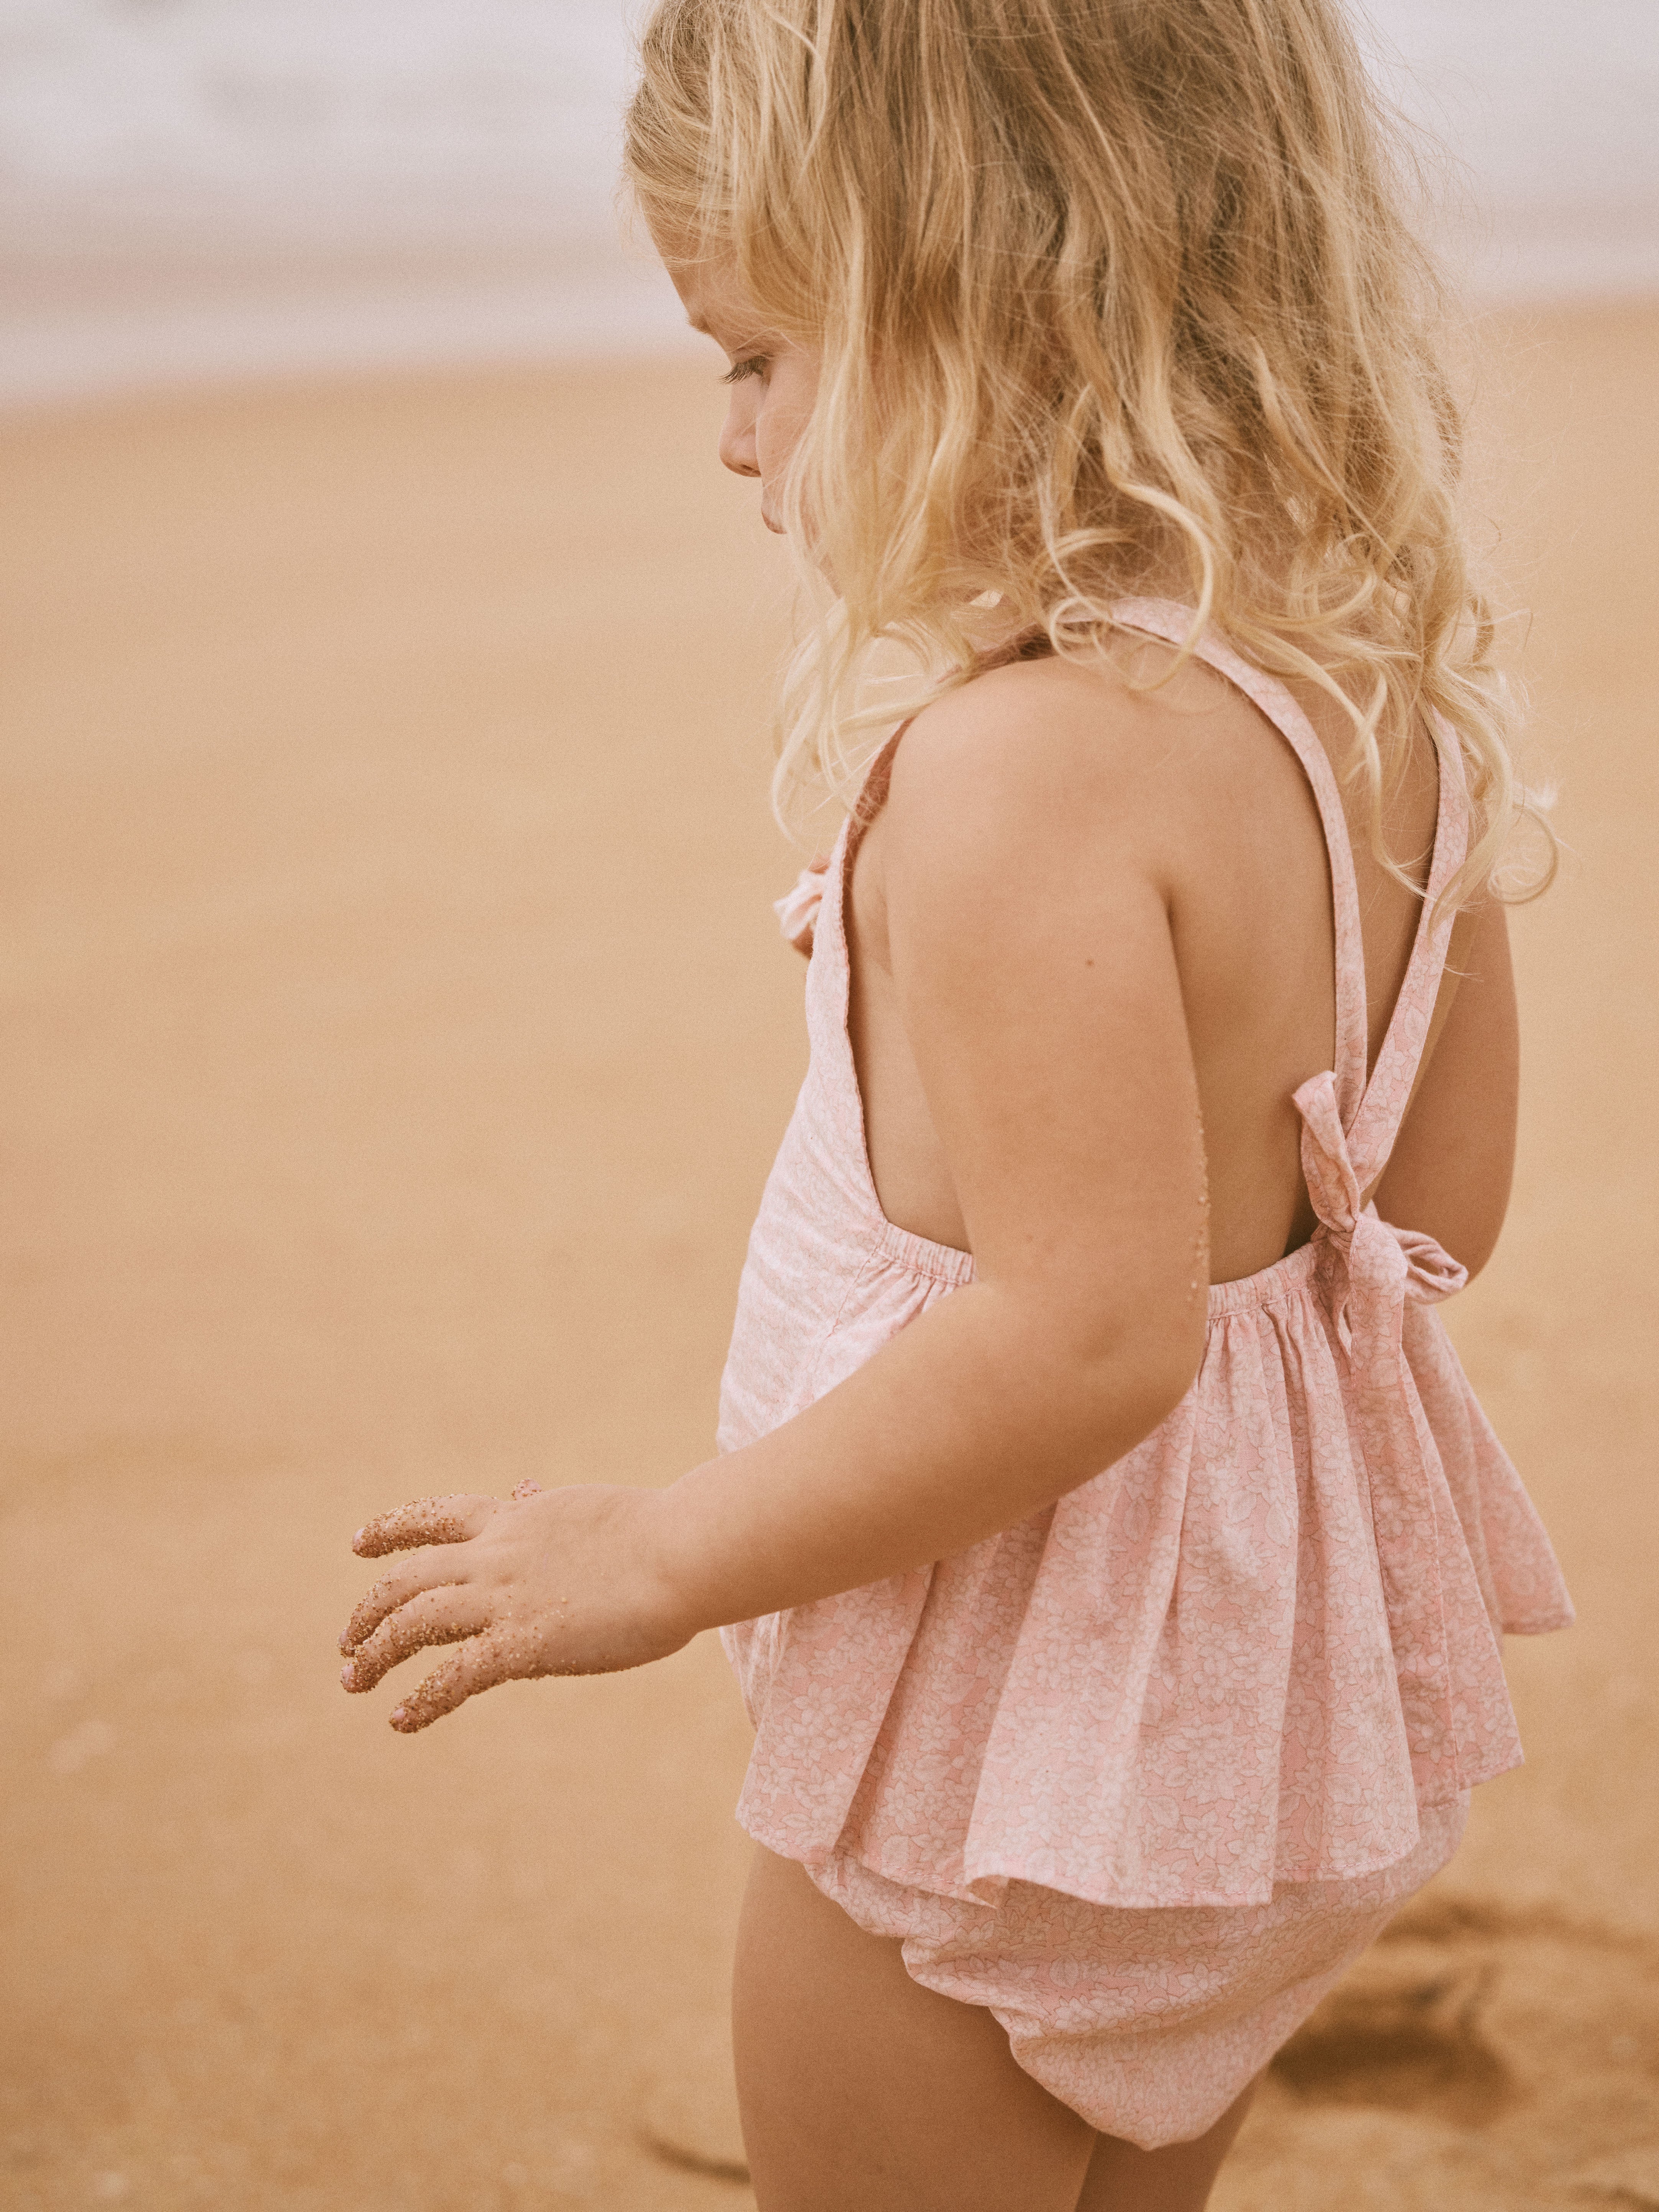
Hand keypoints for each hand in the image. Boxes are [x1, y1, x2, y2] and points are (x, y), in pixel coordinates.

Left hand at [338, 1480, 693, 1731]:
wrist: (680, 1552)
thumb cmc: (654, 1533)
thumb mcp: (582, 1509)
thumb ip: (544, 1510)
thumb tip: (522, 1491)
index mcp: (514, 1520)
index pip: (436, 1518)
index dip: (391, 1530)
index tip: (358, 1543)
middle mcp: (497, 1555)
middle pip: (409, 1578)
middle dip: (370, 1609)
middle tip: (347, 1641)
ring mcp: (506, 1598)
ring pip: (414, 1621)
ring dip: (376, 1652)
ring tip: (354, 1680)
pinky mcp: (524, 1644)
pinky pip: (454, 1676)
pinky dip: (420, 1699)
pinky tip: (401, 1720)